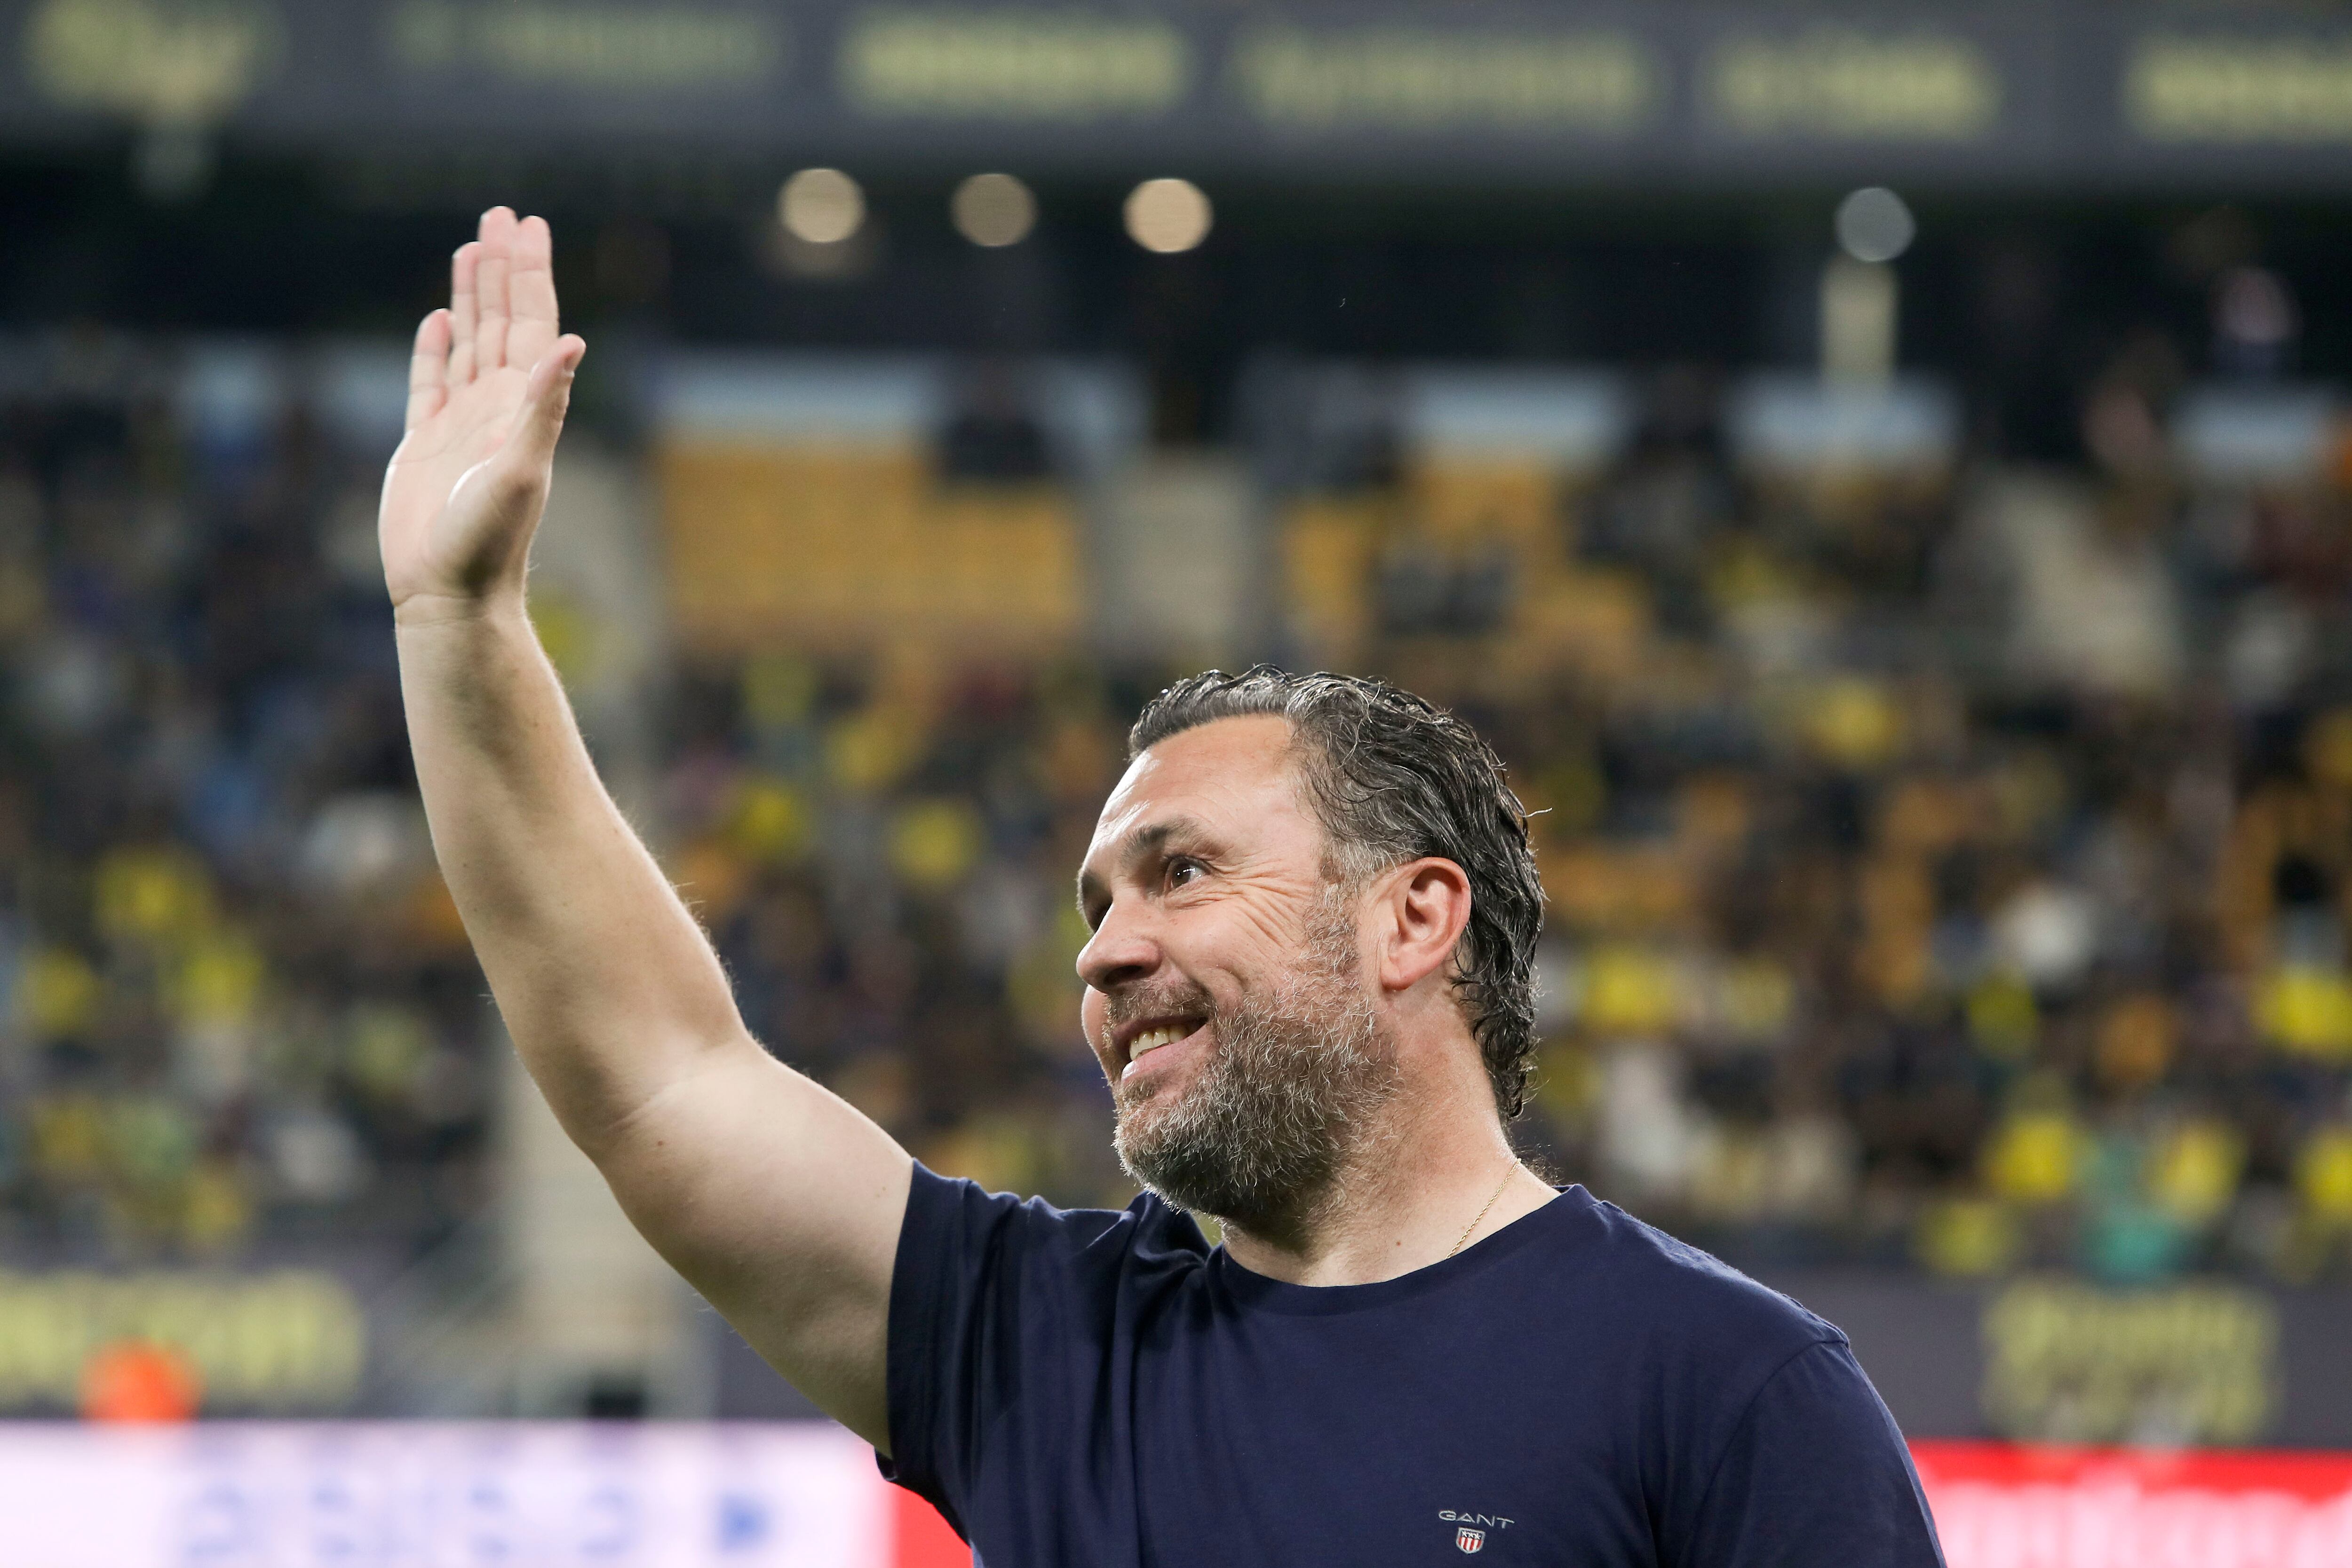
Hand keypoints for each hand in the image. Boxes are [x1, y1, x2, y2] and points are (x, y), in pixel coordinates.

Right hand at [381, 207, 584, 619]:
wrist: (450, 594)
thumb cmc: (489, 541)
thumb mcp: (521, 468)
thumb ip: (544, 406)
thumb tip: (571, 343)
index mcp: (522, 407)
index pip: (530, 323)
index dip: (529, 273)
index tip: (530, 225)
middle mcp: (496, 408)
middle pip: (501, 320)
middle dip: (501, 266)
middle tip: (501, 212)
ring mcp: (460, 423)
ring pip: (469, 341)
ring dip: (471, 294)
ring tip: (473, 246)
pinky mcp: (424, 444)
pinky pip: (431, 381)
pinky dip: (435, 347)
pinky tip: (442, 318)